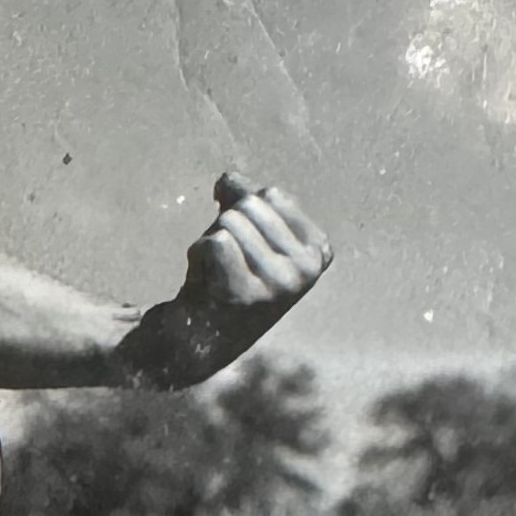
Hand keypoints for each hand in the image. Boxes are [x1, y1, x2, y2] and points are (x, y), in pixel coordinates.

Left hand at [114, 172, 333, 389]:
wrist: (197, 337)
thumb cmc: (224, 276)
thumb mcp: (245, 230)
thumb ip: (244, 196)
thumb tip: (228, 179)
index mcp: (318, 252)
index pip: (272, 195)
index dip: (242, 211)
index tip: (243, 249)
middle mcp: (305, 271)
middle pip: (249, 206)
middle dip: (224, 227)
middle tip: (224, 265)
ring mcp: (278, 285)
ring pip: (228, 224)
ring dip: (208, 244)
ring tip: (215, 276)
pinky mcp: (246, 295)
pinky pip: (214, 244)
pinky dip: (197, 258)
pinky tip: (204, 286)